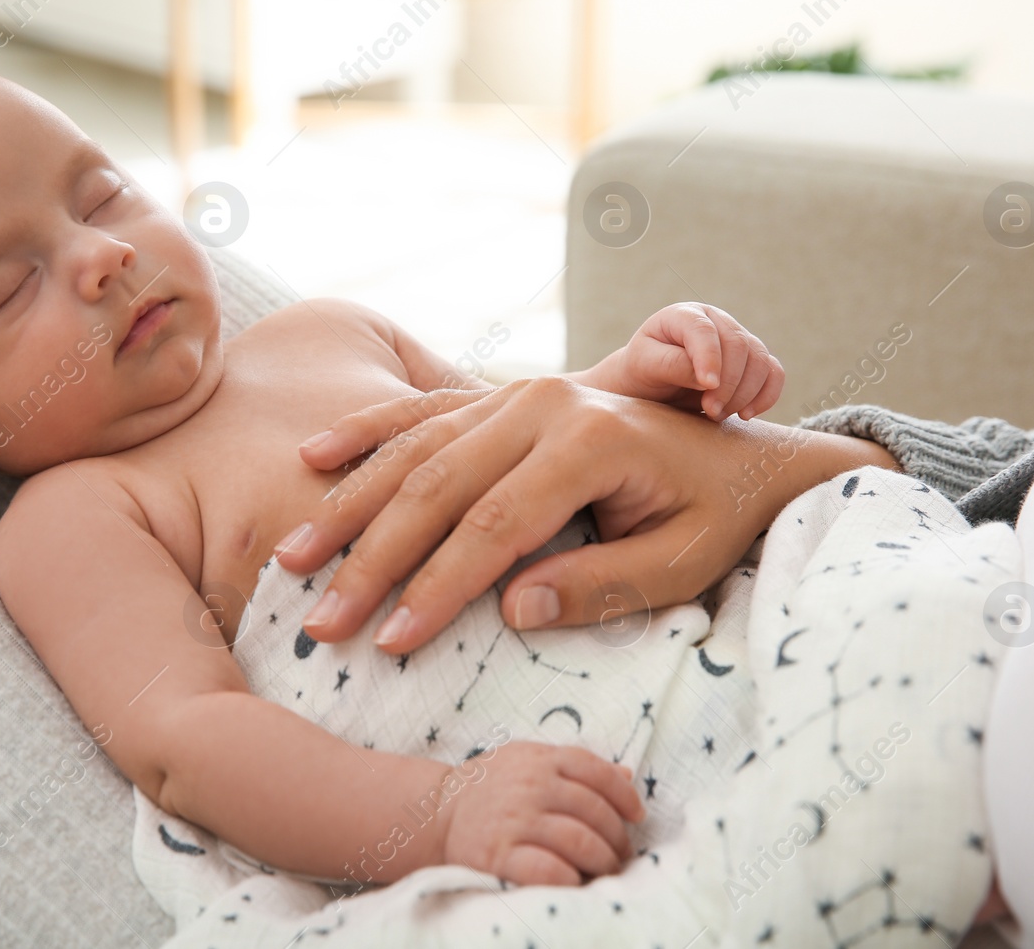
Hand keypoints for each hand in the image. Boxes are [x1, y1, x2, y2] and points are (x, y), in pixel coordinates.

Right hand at [281, 376, 897, 652]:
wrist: (739, 448)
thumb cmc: (715, 514)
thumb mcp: (684, 562)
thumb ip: (602, 586)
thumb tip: (512, 611)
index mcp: (589, 440)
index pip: (494, 527)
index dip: (437, 588)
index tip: (390, 641)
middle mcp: (543, 404)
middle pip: (436, 487)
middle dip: (372, 559)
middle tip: (322, 620)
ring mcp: (517, 393)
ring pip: (415, 450)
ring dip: (350, 505)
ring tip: (294, 558)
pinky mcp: (502, 398)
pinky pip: (420, 412)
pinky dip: (366, 436)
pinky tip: (312, 459)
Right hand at [437, 742, 643, 885]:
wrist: (437, 812)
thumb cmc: (494, 787)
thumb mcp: (531, 762)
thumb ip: (575, 766)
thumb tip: (626, 776)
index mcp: (541, 760)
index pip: (597, 772)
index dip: (624, 796)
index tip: (636, 815)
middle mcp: (530, 786)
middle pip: (595, 811)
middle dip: (617, 837)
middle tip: (621, 853)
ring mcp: (515, 821)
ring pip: (580, 841)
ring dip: (603, 860)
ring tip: (606, 869)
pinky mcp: (499, 855)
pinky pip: (548, 870)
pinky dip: (571, 878)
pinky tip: (576, 880)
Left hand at [582, 303, 783, 419]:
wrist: (652, 386)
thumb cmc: (642, 372)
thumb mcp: (644, 366)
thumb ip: (671, 365)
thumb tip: (708, 378)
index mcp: (685, 315)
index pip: (704, 329)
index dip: (710, 357)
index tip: (707, 386)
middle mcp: (716, 321)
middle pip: (738, 345)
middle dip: (728, 383)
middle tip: (710, 410)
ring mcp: (737, 340)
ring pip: (760, 360)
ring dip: (744, 393)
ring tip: (717, 414)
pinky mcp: (751, 362)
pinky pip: (773, 373)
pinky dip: (767, 395)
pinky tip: (747, 414)